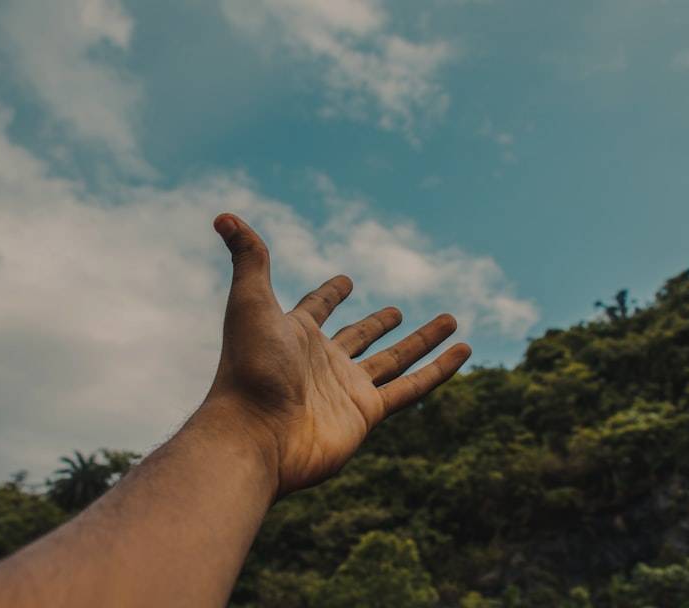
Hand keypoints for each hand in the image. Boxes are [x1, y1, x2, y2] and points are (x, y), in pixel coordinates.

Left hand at [199, 214, 470, 497]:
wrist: (255, 434)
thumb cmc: (248, 368)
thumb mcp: (250, 302)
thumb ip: (249, 258)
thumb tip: (224, 216)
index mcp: (294, 335)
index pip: (316, 309)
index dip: (329, 295)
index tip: (345, 282)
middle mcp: (322, 362)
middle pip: (359, 338)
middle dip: (378, 324)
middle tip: (397, 311)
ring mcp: (346, 389)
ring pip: (394, 360)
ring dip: (422, 341)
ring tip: (452, 320)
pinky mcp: (368, 413)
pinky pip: (412, 387)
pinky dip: (440, 370)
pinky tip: (464, 350)